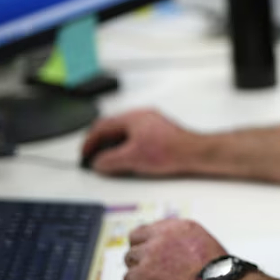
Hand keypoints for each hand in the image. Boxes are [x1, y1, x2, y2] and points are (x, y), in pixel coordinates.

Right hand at [81, 109, 198, 175]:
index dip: (89, 141)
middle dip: (100, 142)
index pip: (102, 126)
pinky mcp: (160, 132)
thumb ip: (110, 161)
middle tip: (93, 156)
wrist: (195, 153)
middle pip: (113, 128)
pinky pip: (136, 137)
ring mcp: (152, 123)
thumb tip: (98, 163)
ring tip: (108, 159)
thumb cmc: (170, 151)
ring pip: (125, 132)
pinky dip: (127, 147)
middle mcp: (142, 116)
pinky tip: (128, 158)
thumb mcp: (132, 158)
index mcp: (132, 117)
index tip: (85, 154)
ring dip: (113, 145)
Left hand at [123, 219, 227, 279]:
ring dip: (137, 270)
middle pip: (136, 239)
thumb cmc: (218, 272)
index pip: (152, 228)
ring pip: (130, 258)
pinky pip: (128, 278)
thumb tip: (175, 252)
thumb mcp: (205, 243)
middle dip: (139, 252)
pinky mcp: (144, 273)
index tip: (150, 251)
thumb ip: (185, 242)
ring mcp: (151, 254)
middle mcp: (163, 236)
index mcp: (180, 227)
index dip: (149, 241)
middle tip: (145, 265)